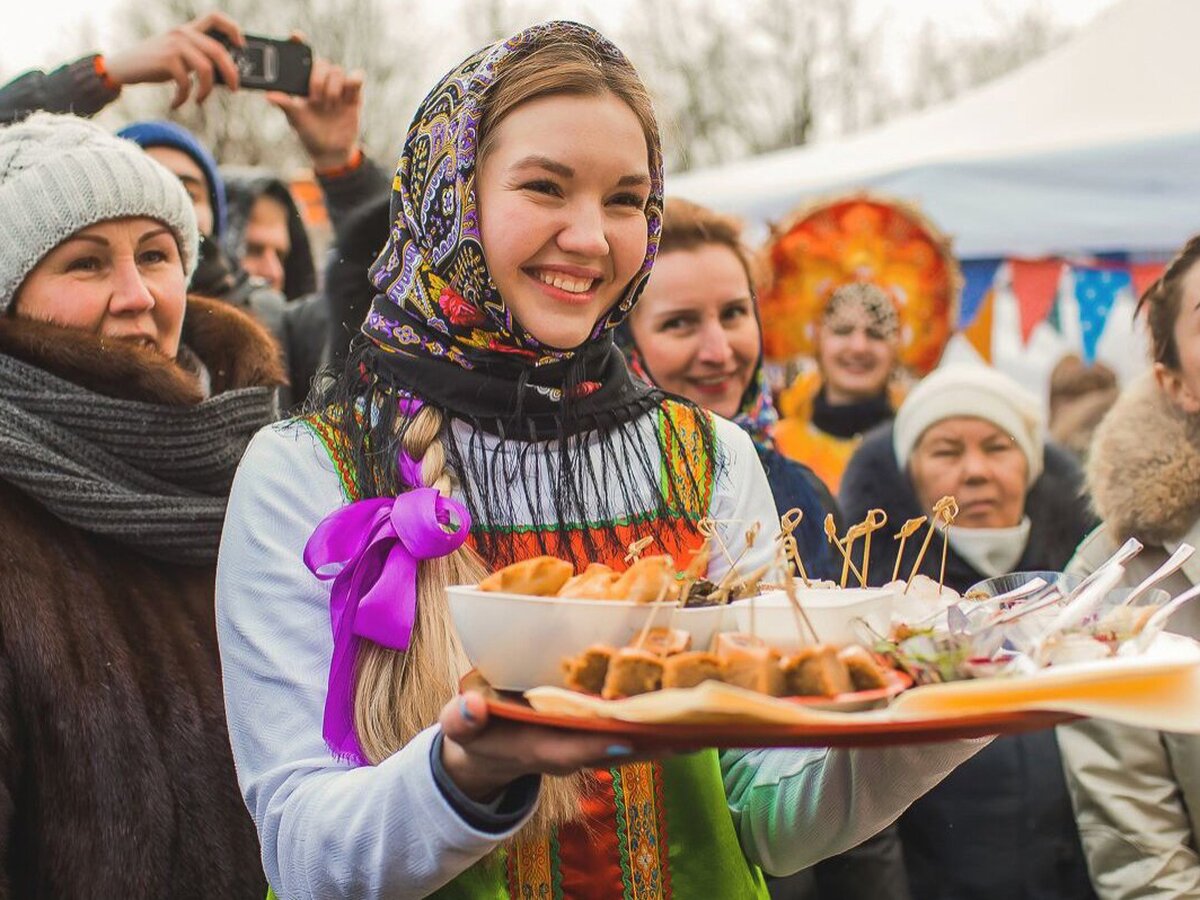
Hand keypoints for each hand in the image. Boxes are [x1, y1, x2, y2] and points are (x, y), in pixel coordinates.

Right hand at [105, 11, 243, 107]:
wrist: (122, 67)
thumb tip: (227, 76)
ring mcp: (174, 45)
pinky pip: (186, 82)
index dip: (232, 29)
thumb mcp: (179, 57)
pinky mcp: (166, 59)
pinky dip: (184, 97)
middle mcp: (182, 33)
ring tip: (200, 100)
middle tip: (234, 89)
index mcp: (188, 30)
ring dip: (207, 90)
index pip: (214, 17)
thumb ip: (199, 58)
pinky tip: (177, 103)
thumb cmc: (155, 64)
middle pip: (218, 51)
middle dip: (231, 73)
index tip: (241, 45)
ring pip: (206, 69)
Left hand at [267, 53, 364, 171]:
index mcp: (304, 82)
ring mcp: (338, 87)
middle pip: (321, 63)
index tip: (296, 36)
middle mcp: (321, 81)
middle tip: (315, 100)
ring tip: (329, 107)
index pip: (301, 57)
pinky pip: (357, 78)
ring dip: (332, 88)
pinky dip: (354, 80)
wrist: (330, 151)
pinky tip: (347, 93)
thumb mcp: (295, 119)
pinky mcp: (354, 95)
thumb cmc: (309, 133)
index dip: (298, 43)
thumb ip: (286, 105)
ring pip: (337, 70)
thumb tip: (269, 95)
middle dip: (318, 80)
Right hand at [438, 692, 670, 801]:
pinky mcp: (597, 736)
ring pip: (633, 743)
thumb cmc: (474, 734)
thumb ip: (463, 719)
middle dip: (653, 743)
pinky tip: (690, 710)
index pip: (572, 749)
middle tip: (691, 731)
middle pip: (617, 749)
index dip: (597, 745)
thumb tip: (471, 707)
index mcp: (539, 747)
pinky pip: (633, 731)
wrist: (486, 752)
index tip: (624, 736)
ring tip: (706, 723)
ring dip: (667, 736)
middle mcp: (572, 750)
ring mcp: (587, 745)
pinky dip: (660, 724)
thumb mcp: (461, 727)